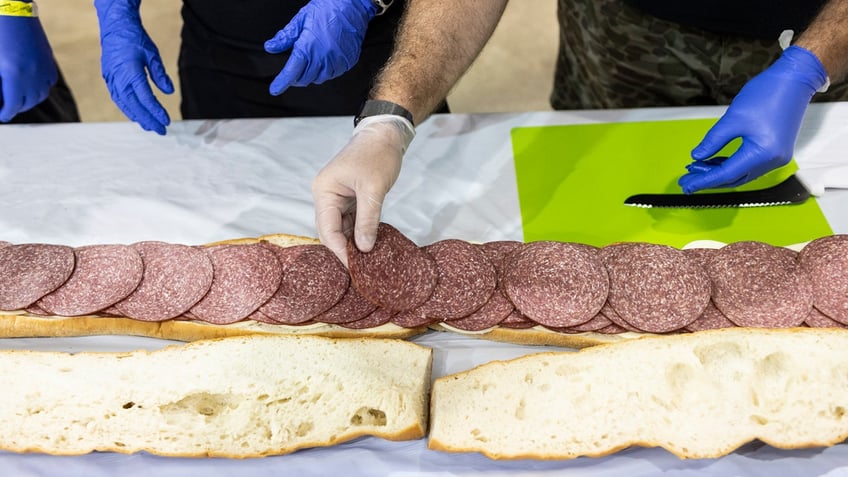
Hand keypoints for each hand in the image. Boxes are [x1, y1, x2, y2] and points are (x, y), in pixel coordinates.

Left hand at [0, 14, 56, 121]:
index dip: (4, 114)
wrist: (12, 11)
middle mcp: (32, 75)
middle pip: (27, 104)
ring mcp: (43, 69)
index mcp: (13, 75)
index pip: (11, 106)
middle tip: (7, 108)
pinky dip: (40, 89)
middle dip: (16, 108)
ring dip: (29, 101)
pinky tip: (32, 86)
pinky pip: (48, 84)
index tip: (1, 116)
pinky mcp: (48, 61)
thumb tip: (2, 95)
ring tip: (20, 99)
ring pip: (40, 96)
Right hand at [95, 0, 173, 134]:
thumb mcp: (152, 54)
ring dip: (137, 117)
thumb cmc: (135, 39)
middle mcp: (119, 79)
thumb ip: (160, 74)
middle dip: (148, 120)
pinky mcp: (109, 79)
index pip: (145, 98)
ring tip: (149, 126)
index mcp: (131, 72)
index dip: (156, 111)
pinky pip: (118, 99)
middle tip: (161, 131)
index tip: (166, 121)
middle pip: (134, 106)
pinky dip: (128, 109)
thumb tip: (169, 91)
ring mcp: (111, 80)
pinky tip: (136, 115)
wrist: (115, 28)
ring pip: (124, 105)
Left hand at [264, 0, 376, 95]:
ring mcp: (337, 61)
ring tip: (312, 60)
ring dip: (312, 74)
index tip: (275, 89)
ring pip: (319, 79)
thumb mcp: (301, 19)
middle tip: (294, 68)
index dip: (281, 82)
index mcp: (308, 47)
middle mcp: (323, 57)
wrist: (352, 6)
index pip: (291, 72)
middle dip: (296, 77)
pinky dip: (326, 71)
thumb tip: (271, 47)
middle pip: (304, 79)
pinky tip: (325, 59)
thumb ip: (285, 36)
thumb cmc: (328, 8)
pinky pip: (333, 74)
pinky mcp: (347, 62)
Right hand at [312, 115, 414, 265]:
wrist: (386, 134)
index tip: (354, 267)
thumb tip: (363, 248)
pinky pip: (350, 220)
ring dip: (353, 242)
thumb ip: (368, 220)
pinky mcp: (349, 198)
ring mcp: (336, 197)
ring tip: (368, 260)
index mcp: (324, 191)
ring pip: (341, 227)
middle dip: (345, 249)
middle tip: (361, 268)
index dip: (340, 250)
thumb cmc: (377, 155)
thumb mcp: (374, 189)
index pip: (327, 229)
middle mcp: (326, 195)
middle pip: (331, 231)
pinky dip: (360, 232)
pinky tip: (371, 243)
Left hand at [679, 46, 827, 193]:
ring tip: (696, 170)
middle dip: (709, 179)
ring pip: (741, 173)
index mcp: (763, 154)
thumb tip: (698, 156)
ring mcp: (776, 157)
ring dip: (719, 173)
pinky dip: (731, 165)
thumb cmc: (768, 94)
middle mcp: (773, 160)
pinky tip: (714, 162)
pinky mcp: (775, 151)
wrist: (794, 79)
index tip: (687, 185)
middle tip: (686, 181)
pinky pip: (749, 164)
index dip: (704, 180)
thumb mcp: (733, 119)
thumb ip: (713, 141)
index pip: (727, 174)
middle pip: (734, 178)